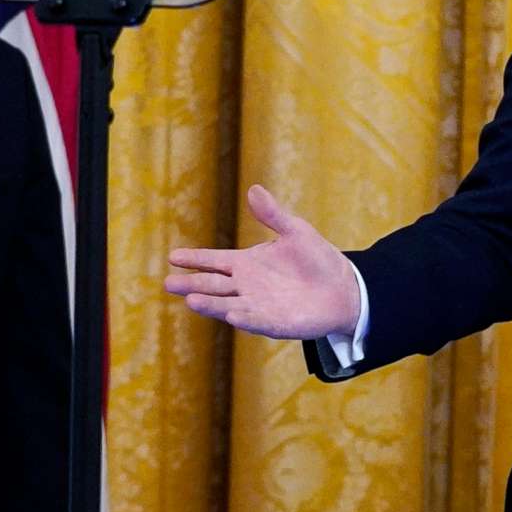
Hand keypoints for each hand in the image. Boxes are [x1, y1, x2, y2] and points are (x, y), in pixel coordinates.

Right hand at [165, 185, 359, 340]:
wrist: (343, 288)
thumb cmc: (317, 259)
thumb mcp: (295, 231)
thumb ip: (272, 214)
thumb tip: (254, 189)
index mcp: (247, 263)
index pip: (214, 260)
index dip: (195, 258)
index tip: (173, 256)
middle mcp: (246, 285)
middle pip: (212, 284)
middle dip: (191, 283)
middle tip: (169, 282)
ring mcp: (257, 305)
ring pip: (226, 304)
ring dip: (209, 303)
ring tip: (190, 299)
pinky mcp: (273, 322)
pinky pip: (253, 320)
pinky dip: (241, 317)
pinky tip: (230, 314)